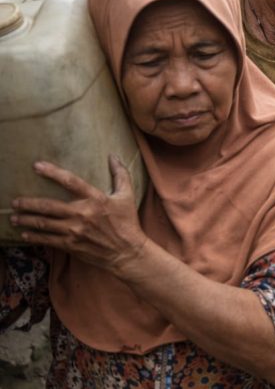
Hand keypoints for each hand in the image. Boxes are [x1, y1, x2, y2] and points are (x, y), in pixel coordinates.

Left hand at [11, 156, 146, 276]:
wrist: (126, 251)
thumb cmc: (127, 222)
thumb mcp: (127, 196)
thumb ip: (120, 174)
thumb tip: (114, 156)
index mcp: (96, 199)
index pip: (71, 181)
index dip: (52, 172)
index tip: (37, 166)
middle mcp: (82, 214)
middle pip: (49, 206)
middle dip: (29, 203)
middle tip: (15, 201)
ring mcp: (75, 231)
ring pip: (44, 224)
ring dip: (26, 220)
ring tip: (14, 217)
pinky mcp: (71, 245)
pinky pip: (47, 240)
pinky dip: (34, 237)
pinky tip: (24, 234)